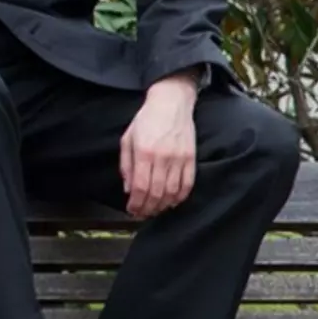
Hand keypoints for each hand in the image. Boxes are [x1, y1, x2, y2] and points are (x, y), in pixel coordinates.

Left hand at [119, 73, 197, 217]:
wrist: (171, 103)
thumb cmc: (146, 120)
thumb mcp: (128, 139)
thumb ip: (126, 165)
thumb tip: (128, 188)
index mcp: (144, 153)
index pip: (140, 187)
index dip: (136, 203)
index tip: (132, 210)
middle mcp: (162, 158)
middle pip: (156, 193)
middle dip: (148, 208)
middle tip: (142, 215)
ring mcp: (179, 159)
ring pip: (172, 192)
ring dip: (162, 206)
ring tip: (155, 210)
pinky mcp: (191, 158)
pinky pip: (187, 184)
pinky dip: (180, 197)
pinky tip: (172, 202)